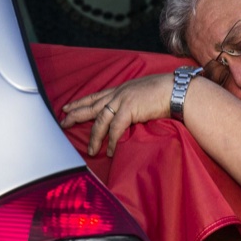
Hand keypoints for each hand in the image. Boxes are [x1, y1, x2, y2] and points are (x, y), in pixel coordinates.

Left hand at [60, 73, 174, 155]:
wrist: (176, 90)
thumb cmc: (165, 92)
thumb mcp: (143, 95)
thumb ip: (132, 103)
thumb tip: (128, 115)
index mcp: (121, 89)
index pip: (95, 96)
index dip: (80, 102)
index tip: (67, 107)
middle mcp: (118, 93)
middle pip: (91, 105)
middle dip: (75, 114)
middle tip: (63, 122)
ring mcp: (122, 100)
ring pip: (100, 120)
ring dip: (94, 137)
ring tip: (90, 150)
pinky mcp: (129, 109)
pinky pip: (116, 129)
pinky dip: (112, 141)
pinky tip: (110, 151)